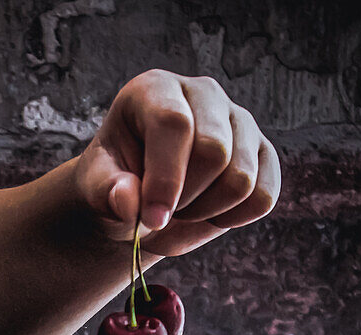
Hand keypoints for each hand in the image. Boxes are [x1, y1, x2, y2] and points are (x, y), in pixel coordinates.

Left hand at [74, 70, 280, 256]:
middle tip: (161, 211)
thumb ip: (108, 193)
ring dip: (208, 212)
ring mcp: (239, 121)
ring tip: (182, 210)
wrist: (142, 201)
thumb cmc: (117, 187)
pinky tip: (209, 214)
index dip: (165, 179)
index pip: (174, 124)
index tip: (152, 219)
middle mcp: (204, 94)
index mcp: (156, 90)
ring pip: (242, 180)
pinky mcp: (263, 154)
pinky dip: (234, 219)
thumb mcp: (97, 191)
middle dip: (186, 199)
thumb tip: (128, 201)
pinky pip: (263, 197)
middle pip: (214, 152)